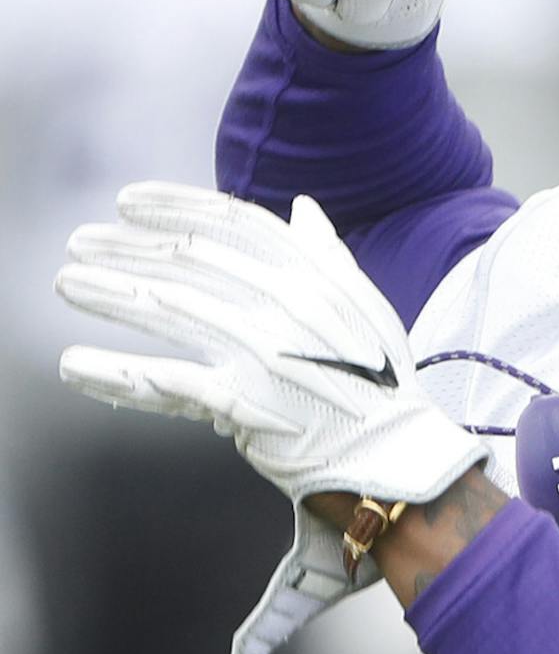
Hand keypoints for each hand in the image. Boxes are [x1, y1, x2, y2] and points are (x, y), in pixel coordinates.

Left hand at [55, 182, 487, 653]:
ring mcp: (263, 354)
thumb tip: (303, 209)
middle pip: (190, 260)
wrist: (393, 453)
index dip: (175, 205)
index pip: (232, 222)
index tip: (128, 201)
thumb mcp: (365, 306)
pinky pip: (167, 382)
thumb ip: (328, 255)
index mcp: (314, 275)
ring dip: (111, 295)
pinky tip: (78, 364)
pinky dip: (119, 373)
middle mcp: (286, 306)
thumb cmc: (379, 382)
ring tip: (69, 285)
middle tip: (81, 243)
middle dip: (127, 247)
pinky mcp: (244, 403)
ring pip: (170, 310)